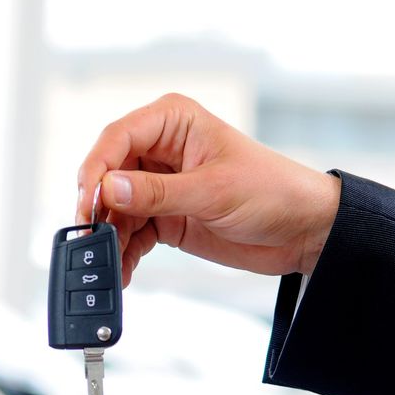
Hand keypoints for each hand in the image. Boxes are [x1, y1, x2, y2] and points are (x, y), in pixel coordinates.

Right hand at [76, 93, 341, 283]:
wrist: (304, 231)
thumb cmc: (273, 191)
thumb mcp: (214, 191)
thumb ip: (157, 193)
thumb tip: (109, 190)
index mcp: (174, 122)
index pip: (118, 138)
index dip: (97, 169)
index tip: (90, 201)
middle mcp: (161, 149)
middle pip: (109, 175)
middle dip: (98, 208)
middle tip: (91, 237)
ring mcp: (161, 186)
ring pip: (116, 209)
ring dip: (109, 236)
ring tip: (106, 263)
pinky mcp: (166, 217)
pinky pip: (132, 232)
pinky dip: (125, 253)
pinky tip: (122, 271)